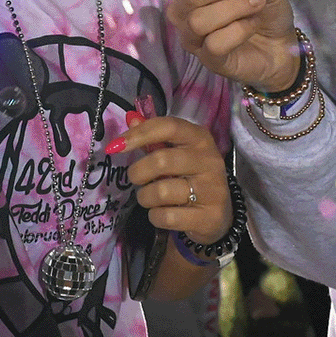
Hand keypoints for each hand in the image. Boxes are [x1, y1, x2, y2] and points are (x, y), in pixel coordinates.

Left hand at [111, 116, 230, 244]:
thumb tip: (130, 119)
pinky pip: (167, 217)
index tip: (116, 146)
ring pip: (161, 192)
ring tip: (150, 197)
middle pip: (161, 160)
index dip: (139, 134)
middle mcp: (210, 161)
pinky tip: (163, 213)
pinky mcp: (209, 217)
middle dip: (138, 172)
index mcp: (201, 139)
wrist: (219, 215)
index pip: (169, 127)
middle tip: (136, 179)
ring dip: (145, 197)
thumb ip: (154, 137)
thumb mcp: (178, 154)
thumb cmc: (191, 177)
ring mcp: (212, 190)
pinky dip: (156, 216)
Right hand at [171, 0, 300, 93]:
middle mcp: (186, 12)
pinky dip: (237, 31)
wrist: (281, 46)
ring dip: (232, 7)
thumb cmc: (265, 12)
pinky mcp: (208, 60)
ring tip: (257, 2)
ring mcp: (194, 38)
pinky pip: (214, 44)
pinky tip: (253, 24)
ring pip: (198, 20)